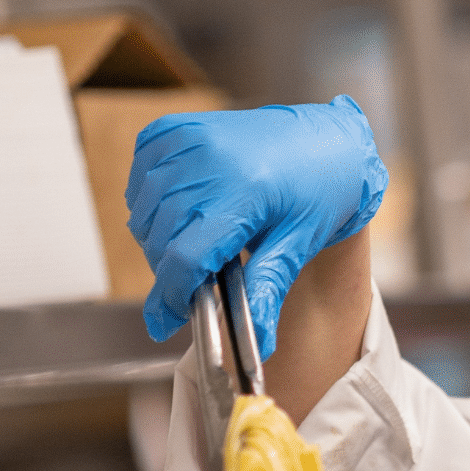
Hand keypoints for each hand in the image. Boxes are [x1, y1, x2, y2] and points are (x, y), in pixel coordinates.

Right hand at [126, 95, 387, 355]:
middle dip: (170, 272)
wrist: (328, 143)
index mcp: (244, 191)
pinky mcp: (175, 127)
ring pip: (143, 210)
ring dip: (158, 239)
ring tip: (197, 245)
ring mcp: (189, 138)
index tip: (171, 317)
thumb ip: (268, 289)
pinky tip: (181, 211)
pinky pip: (141, 175)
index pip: (184, 256)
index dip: (173, 294)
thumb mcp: (299, 244)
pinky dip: (150, 201)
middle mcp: (210, 159)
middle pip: (158, 237)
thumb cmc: (320, 193)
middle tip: (198, 281)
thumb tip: (257, 343)